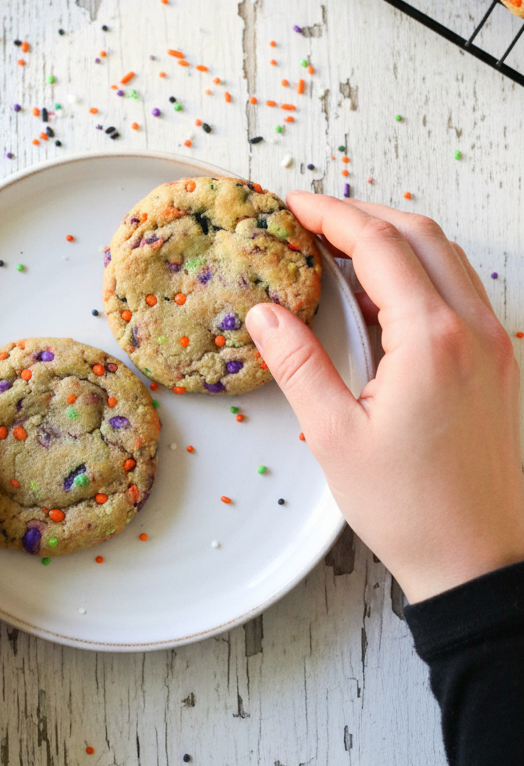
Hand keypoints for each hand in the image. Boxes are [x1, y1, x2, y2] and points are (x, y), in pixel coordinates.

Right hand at [244, 193, 523, 604]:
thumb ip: (298, 364)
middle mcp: (473, 329)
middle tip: (312, 220)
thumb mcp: (334, 435)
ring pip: (446, 258)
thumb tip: (264, 314)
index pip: (379, 244)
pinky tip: (382, 298)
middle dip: (363, 214)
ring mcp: (495, 345)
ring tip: (341, 250)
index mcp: (432, 339)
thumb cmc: (409, 508)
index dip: (330, 216)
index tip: (292, 206)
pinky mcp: (500, 364)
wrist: (476, 559)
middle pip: (419, 234)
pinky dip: (421, 274)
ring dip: (395, 239)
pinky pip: (460, 293)